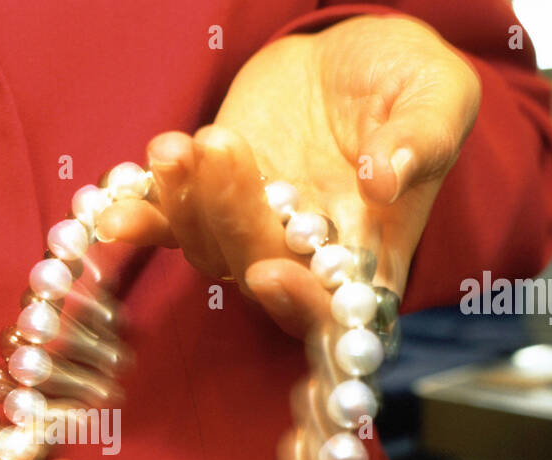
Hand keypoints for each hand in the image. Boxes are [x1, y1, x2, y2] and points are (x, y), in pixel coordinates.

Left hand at [98, 14, 480, 335]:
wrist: (351, 55)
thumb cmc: (410, 81)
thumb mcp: (438, 95)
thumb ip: (422, 139)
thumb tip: (386, 180)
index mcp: (373, 253)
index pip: (338, 311)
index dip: (301, 305)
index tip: (269, 272)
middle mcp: (308, 258)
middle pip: (261, 274)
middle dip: (233, 221)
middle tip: (225, 148)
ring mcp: (254, 233)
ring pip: (211, 251)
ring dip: (187, 206)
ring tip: (179, 145)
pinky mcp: (211, 204)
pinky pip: (170, 227)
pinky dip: (142, 222)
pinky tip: (113, 214)